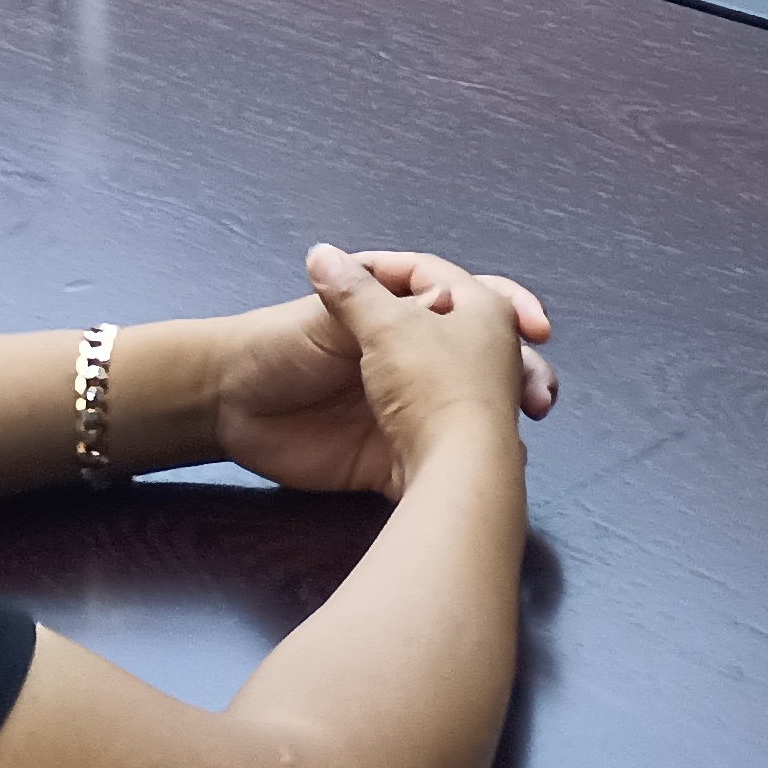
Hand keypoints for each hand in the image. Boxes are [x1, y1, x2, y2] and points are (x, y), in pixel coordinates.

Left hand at [215, 247, 553, 499]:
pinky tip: (490, 475)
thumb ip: (381, 307)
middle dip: (521, 372)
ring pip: (472, 412)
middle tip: (540, 394)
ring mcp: (405, 408)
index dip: (508, 306)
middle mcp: (413, 359)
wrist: (228, 405)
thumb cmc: (278, 344)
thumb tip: (444, 292)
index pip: (468, 301)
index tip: (536, 324)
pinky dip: (465, 469)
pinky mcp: (390, 457)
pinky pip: (438, 462)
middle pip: (484, 360)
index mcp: (401, 314)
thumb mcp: (329, 315)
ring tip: (525, 432)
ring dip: (503, 419)